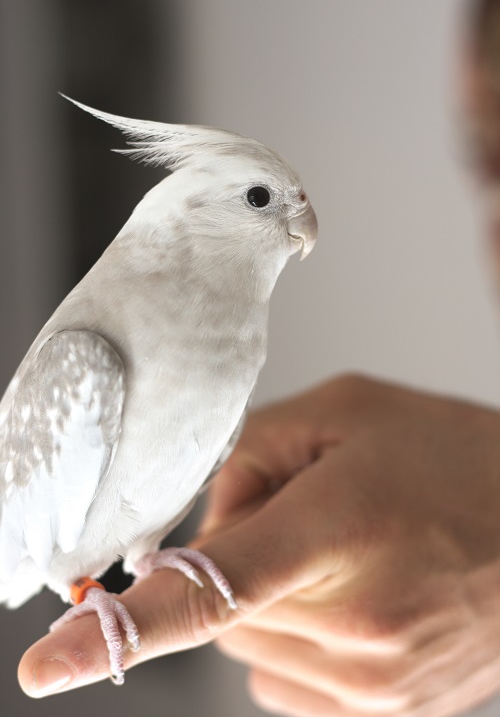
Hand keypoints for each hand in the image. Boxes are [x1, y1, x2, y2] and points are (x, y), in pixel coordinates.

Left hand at [17, 376, 499, 716]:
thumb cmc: (454, 454)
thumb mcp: (347, 410)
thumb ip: (252, 452)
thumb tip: (203, 526)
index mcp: (340, 532)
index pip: (210, 590)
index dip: (122, 628)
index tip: (46, 664)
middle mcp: (357, 628)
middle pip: (219, 605)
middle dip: (239, 556)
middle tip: (308, 513)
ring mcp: (376, 686)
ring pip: (249, 642)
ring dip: (272, 596)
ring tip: (348, 552)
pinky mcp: (388, 713)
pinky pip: (286, 674)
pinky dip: (294, 631)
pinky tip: (354, 593)